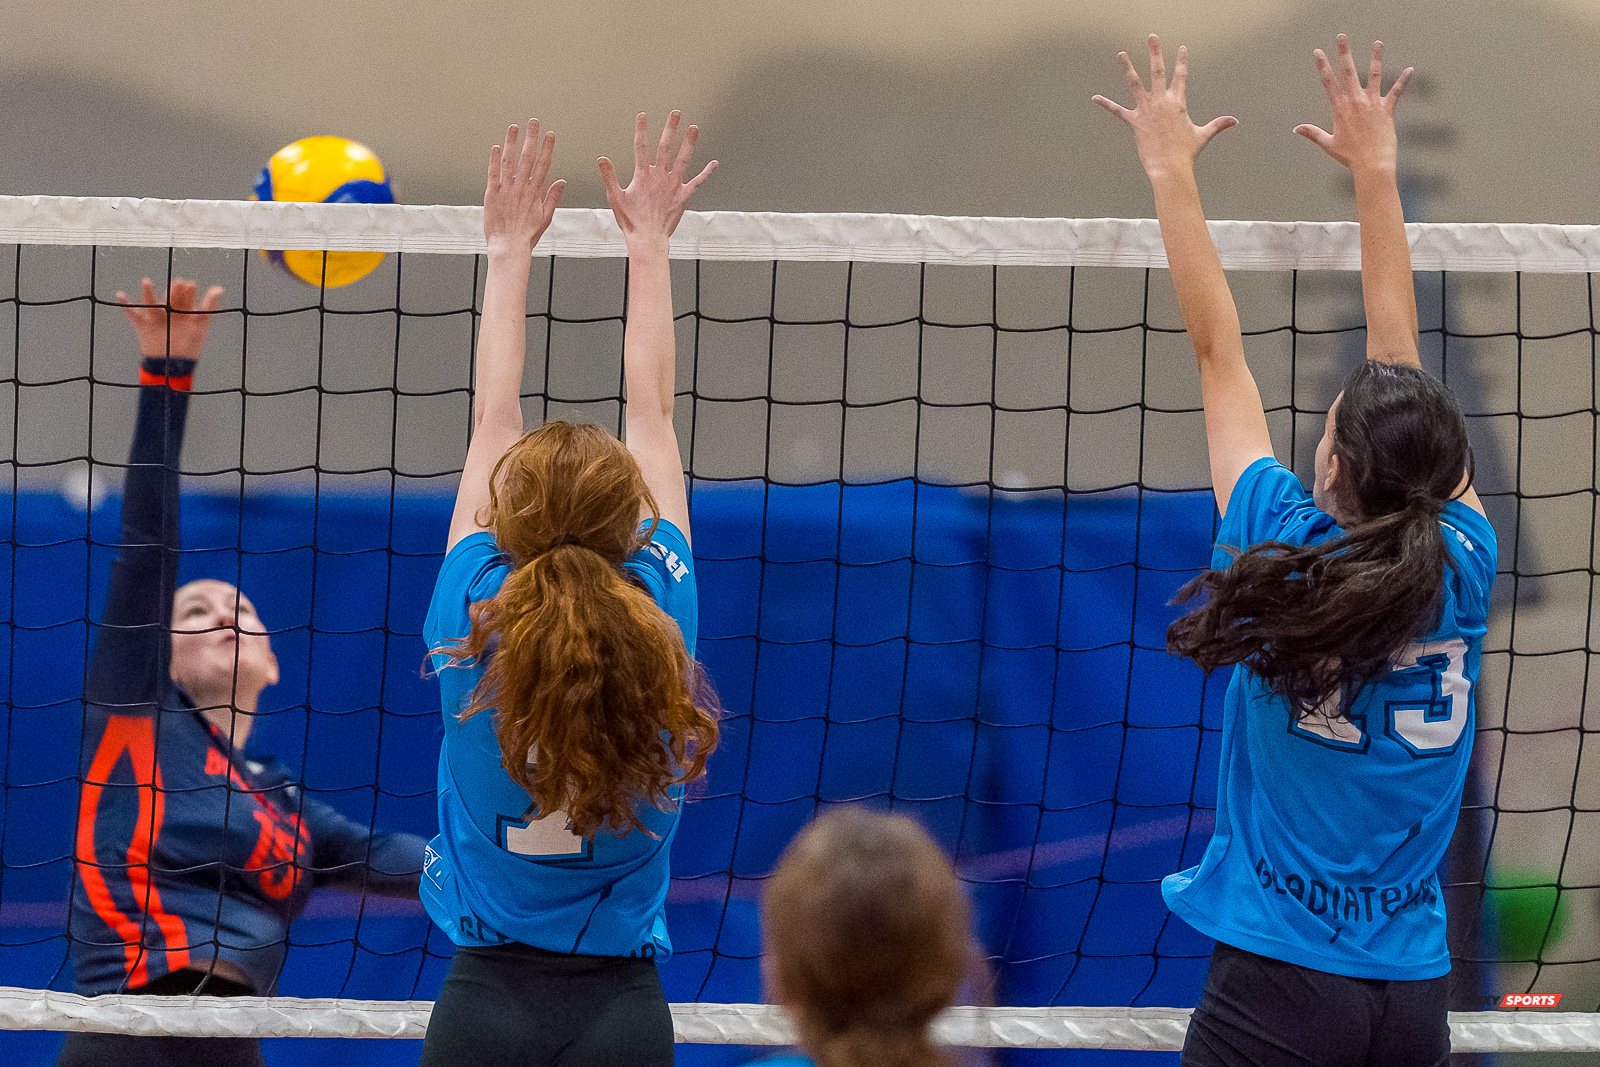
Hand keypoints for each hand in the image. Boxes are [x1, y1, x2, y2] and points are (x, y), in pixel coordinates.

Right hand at [116, 278, 223, 359]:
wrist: (173, 365)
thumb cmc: (190, 345)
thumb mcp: (201, 324)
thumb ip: (209, 307)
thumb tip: (219, 288)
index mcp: (183, 312)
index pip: (186, 299)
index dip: (188, 292)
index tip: (190, 285)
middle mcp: (169, 313)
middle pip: (169, 299)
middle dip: (173, 291)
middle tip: (177, 283)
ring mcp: (156, 318)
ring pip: (150, 303)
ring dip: (147, 293)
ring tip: (146, 282)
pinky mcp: (143, 326)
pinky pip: (133, 314)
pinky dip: (126, 306)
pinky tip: (120, 295)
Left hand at [484, 120, 564, 255]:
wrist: (509, 246)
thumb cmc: (526, 235)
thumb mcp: (546, 217)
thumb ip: (552, 197)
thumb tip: (561, 182)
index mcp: (535, 192)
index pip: (543, 164)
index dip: (547, 148)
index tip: (550, 135)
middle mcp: (521, 188)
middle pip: (527, 157)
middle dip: (531, 138)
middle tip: (533, 123)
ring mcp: (506, 190)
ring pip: (509, 161)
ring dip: (512, 142)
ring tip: (514, 128)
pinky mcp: (492, 194)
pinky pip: (493, 173)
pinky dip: (494, 159)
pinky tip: (496, 147)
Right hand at [598, 112, 716, 246]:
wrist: (648, 238)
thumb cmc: (632, 221)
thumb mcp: (615, 198)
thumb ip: (609, 176)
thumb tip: (602, 159)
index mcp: (643, 176)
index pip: (641, 147)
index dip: (641, 130)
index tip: (642, 116)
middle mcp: (660, 177)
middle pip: (666, 147)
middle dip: (670, 129)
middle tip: (675, 114)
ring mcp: (673, 185)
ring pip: (683, 159)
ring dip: (689, 142)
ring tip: (693, 128)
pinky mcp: (683, 196)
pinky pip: (697, 181)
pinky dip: (705, 172)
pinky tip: (713, 163)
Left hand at [1094, 36, 1236, 178]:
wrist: (1170, 167)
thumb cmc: (1186, 152)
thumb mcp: (1203, 135)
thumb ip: (1218, 124)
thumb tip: (1235, 121)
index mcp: (1177, 101)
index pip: (1181, 75)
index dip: (1181, 60)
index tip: (1181, 47)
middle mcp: (1161, 101)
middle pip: (1157, 70)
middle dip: (1155, 52)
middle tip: (1152, 37)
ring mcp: (1146, 110)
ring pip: (1135, 83)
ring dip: (1128, 68)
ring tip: (1121, 54)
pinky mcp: (1134, 122)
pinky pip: (1117, 111)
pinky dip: (1106, 104)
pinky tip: (1095, 98)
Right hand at [1294, 35, 1411, 174]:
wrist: (1372, 164)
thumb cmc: (1349, 156)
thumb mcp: (1328, 144)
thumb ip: (1312, 133)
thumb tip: (1296, 129)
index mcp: (1340, 109)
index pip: (1329, 83)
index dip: (1323, 66)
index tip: (1318, 53)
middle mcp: (1356, 102)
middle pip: (1349, 72)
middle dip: (1344, 53)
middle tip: (1342, 37)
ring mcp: (1372, 103)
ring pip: (1374, 75)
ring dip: (1376, 58)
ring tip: (1378, 43)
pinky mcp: (1387, 109)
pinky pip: (1396, 91)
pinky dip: (1403, 80)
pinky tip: (1410, 69)